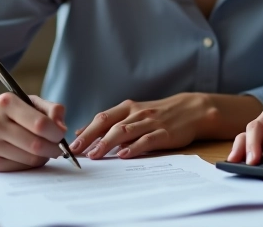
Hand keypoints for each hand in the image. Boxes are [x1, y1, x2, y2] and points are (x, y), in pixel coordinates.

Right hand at [0, 94, 66, 171]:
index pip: (40, 124)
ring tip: (43, 149)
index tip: (61, 134)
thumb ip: (53, 110)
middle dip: (54, 148)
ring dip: (43, 156)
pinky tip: (28, 155)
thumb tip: (62, 128)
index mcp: (6, 103)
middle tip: (58, 147)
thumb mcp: (32, 102)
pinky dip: (30, 164)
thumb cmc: (13, 112)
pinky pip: (20, 168)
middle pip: (36, 144)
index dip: (56, 132)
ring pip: (30, 159)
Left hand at [70, 93, 261, 159]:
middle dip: (91, 138)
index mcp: (128, 108)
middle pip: (109, 124)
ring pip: (125, 131)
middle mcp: (137, 113)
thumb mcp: (134, 113)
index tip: (71, 144)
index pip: (102, 118)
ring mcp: (151, 122)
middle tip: (77, 152)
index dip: (85, 130)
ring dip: (108, 143)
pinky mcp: (164, 133)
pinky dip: (135, 147)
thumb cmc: (159, 114)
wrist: (192, 109)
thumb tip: (82, 131)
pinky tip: (125, 155)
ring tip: (95, 155)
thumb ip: (110, 122)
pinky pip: (147, 139)